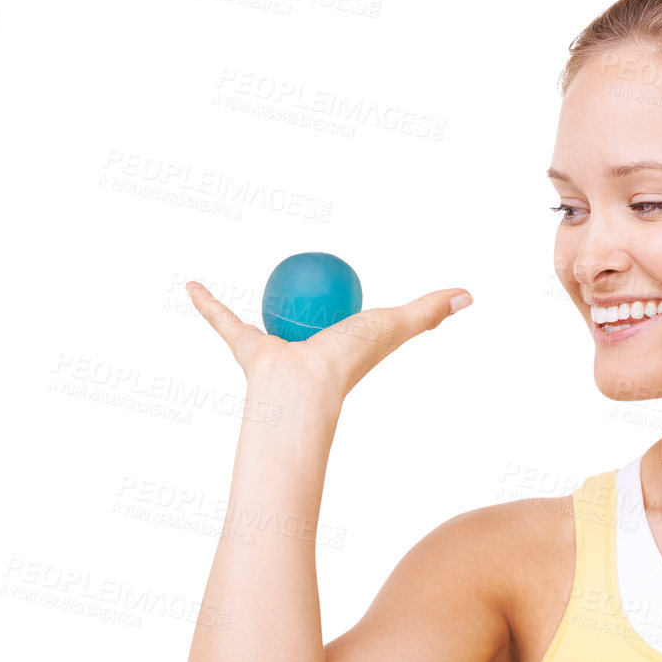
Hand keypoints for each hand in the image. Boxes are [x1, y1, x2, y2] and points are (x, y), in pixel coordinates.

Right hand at [185, 281, 472, 396]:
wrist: (303, 387)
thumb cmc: (350, 359)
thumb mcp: (396, 325)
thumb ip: (429, 311)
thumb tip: (469, 295)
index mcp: (340, 343)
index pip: (350, 316)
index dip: (354, 302)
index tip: (353, 283)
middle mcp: (305, 346)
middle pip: (303, 315)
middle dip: (300, 303)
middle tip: (301, 274)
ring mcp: (273, 349)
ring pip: (261, 319)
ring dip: (249, 307)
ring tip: (244, 280)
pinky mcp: (244, 348)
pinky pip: (224, 321)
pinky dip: (207, 305)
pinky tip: (192, 284)